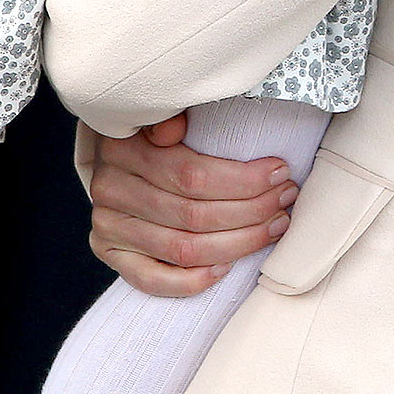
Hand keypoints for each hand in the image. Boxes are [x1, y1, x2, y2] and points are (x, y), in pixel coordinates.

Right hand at [87, 114, 298, 296]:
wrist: (118, 162)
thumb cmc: (158, 136)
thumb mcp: (166, 114)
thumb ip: (173, 115)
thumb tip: (173, 127)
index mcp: (125, 148)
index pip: (192, 175)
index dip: (243, 180)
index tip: (280, 173)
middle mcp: (111, 189)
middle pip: (194, 214)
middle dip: (251, 211)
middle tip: (285, 200)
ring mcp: (108, 226)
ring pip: (182, 249)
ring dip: (238, 243)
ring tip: (273, 227)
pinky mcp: (110, 254)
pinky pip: (152, 280)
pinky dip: (193, 280)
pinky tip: (227, 267)